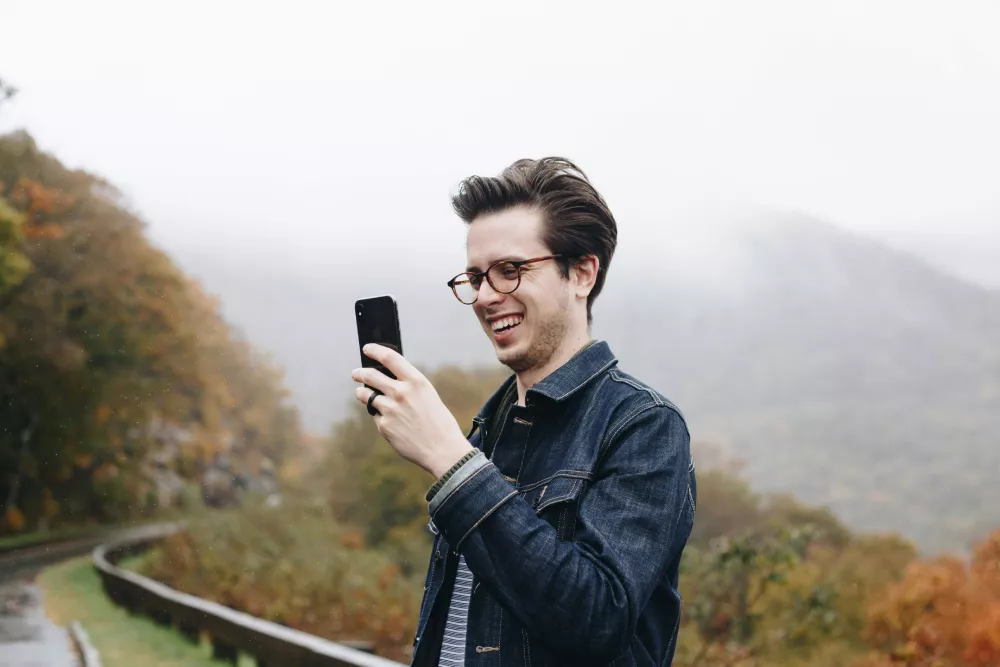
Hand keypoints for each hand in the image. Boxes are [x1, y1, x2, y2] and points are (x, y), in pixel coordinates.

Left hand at [351, 344, 472, 477]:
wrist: (442, 449)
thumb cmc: (438, 422)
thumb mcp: (428, 395)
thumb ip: (408, 385)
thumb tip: (386, 378)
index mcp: (416, 381)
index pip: (390, 358)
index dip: (375, 350)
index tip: (367, 348)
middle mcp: (401, 392)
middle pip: (370, 375)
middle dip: (360, 372)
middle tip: (356, 373)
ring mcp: (390, 409)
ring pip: (365, 395)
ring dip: (362, 393)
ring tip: (362, 394)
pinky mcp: (384, 426)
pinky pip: (375, 415)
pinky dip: (379, 416)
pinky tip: (390, 421)